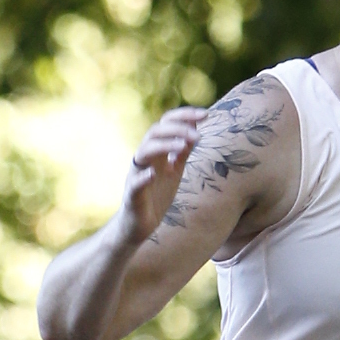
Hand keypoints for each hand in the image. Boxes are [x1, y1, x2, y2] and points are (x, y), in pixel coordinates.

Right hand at [117, 108, 206, 247]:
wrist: (139, 225)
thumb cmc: (156, 196)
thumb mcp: (174, 170)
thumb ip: (182, 151)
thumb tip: (195, 129)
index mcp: (156, 152)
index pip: (166, 124)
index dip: (184, 116)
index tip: (207, 114)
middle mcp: (145, 159)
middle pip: (155, 132)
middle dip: (177, 129)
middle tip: (198, 135)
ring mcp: (137, 175)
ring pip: (144, 151)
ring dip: (164, 145)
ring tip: (183, 146)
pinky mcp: (132, 195)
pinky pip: (135, 183)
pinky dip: (143, 177)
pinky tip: (154, 175)